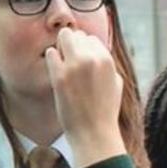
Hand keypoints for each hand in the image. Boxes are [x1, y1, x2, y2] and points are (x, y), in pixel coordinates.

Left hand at [45, 28, 127, 167]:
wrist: (94, 133)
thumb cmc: (105, 110)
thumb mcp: (115, 83)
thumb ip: (107, 64)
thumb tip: (98, 50)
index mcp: (107, 60)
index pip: (91, 38)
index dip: (85, 49)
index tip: (81, 61)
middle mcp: (92, 59)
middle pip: (76, 35)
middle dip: (72, 46)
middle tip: (70, 62)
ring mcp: (74, 66)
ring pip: (62, 38)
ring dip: (61, 50)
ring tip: (64, 67)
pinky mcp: (59, 76)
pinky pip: (51, 54)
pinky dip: (52, 60)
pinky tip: (57, 72)